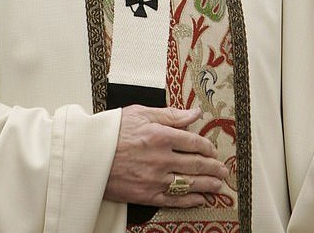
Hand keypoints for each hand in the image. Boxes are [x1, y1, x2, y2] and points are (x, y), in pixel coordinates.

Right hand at [104, 105, 227, 207]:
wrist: (89, 156)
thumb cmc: (113, 131)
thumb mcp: (141, 113)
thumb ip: (171, 114)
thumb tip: (194, 112)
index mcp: (161, 135)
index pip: (193, 142)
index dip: (207, 147)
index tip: (213, 150)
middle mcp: (161, 158)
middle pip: (195, 164)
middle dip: (213, 167)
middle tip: (223, 170)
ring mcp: (155, 178)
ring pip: (189, 183)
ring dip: (207, 185)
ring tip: (219, 186)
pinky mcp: (147, 194)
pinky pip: (174, 199)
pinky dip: (190, 200)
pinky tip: (200, 199)